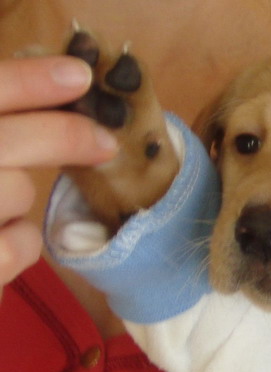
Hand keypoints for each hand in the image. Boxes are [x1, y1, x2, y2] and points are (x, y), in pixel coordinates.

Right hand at [0, 55, 118, 288]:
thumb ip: (5, 130)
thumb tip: (62, 92)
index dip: (31, 80)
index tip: (81, 75)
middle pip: (8, 140)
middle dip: (62, 136)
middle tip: (105, 142)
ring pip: (18, 190)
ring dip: (23, 201)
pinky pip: (22, 242)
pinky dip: (21, 243)